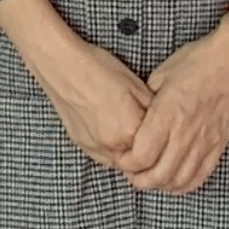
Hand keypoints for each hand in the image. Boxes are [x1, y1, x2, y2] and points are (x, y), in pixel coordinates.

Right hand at [31, 28, 155, 170]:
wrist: (62, 65)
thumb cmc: (99, 69)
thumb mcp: (137, 86)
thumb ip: (153, 112)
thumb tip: (165, 125)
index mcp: (129, 131)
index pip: (155, 152)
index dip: (160, 144)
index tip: (164, 137)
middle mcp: (111, 147)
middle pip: (137, 163)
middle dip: (145, 152)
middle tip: (149, 137)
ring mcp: (93, 148)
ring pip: (120, 162)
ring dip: (128, 152)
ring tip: (130, 130)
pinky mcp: (81, 144)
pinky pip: (103, 156)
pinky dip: (112, 148)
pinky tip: (113, 129)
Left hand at [118, 17, 228, 196]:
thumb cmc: (195, 63)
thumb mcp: (160, 76)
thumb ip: (146, 102)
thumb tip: (135, 120)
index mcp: (166, 114)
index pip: (141, 155)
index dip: (127, 164)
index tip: (121, 160)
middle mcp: (185, 132)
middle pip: (159, 174)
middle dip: (140, 180)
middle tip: (132, 175)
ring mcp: (204, 142)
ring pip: (179, 180)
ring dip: (161, 186)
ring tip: (151, 180)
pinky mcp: (218, 146)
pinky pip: (200, 176)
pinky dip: (184, 185)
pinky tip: (174, 182)